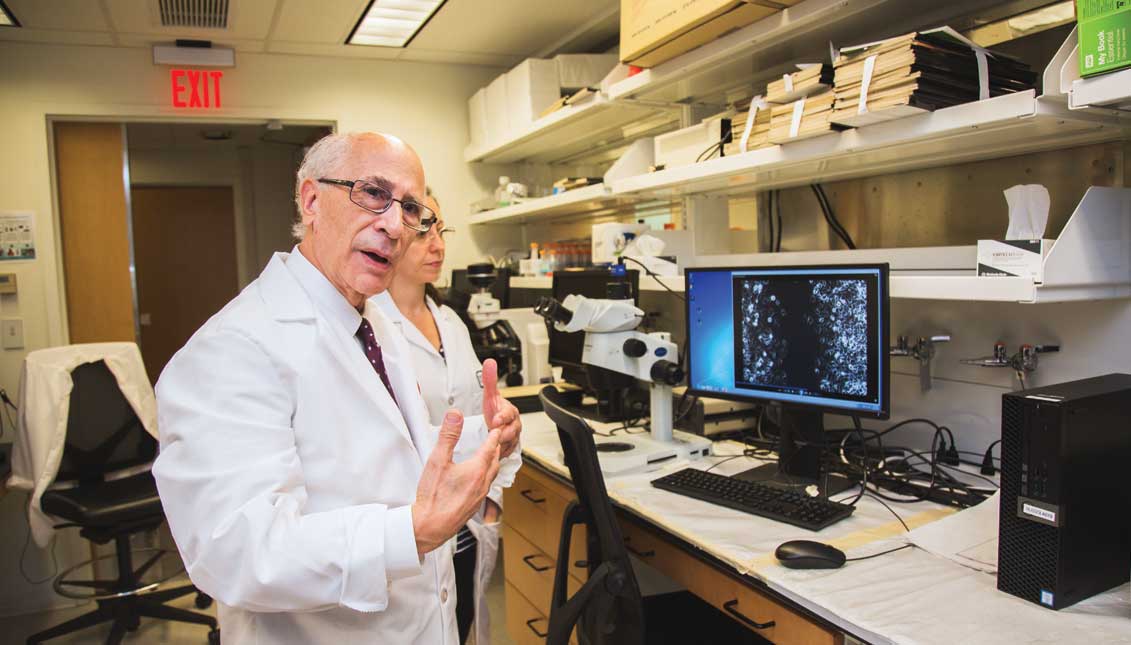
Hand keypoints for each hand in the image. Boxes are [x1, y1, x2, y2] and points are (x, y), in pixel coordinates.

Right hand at [413, 410, 500, 555]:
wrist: (430, 526)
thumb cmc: (433, 497)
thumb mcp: (438, 460)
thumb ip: (448, 436)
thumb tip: (455, 416)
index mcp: (476, 470)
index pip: (490, 447)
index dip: (494, 435)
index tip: (497, 428)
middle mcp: (482, 483)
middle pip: (495, 461)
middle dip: (496, 448)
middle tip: (496, 439)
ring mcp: (479, 496)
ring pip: (492, 475)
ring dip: (493, 462)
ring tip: (490, 456)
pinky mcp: (474, 506)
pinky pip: (486, 487)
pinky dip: (487, 476)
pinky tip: (478, 479)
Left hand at [481, 358, 521, 457]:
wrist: (499, 423)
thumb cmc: (495, 409)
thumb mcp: (490, 395)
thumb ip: (489, 380)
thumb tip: (490, 362)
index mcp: (510, 410)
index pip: (509, 413)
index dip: (502, 416)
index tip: (495, 420)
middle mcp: (514, 423)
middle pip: (512, 430)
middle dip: (503, 433)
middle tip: (493, 435)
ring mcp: (513, 436)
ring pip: (510, 442)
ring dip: (501, 444)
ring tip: (492, 447)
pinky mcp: (510, 447)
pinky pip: (507, 451)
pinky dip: (500, 453)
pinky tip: (493, 454)